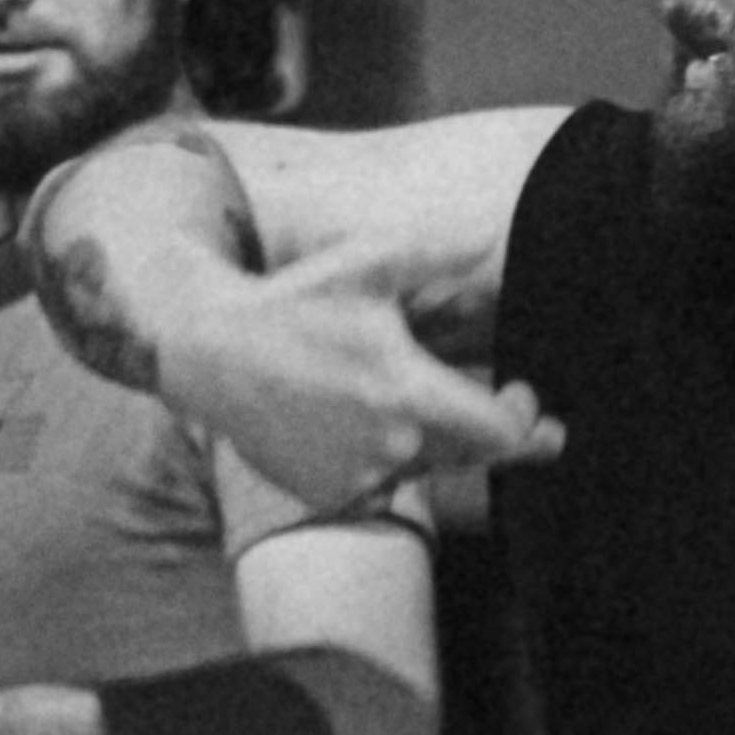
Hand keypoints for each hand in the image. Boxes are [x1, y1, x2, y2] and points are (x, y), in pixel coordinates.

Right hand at [169, 231, 561, 517]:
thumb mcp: (367, 263)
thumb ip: (435, 255)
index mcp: (407, 389)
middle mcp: (389, 444)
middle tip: (523, 420)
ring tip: (405, 402)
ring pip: (422, 468)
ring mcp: (357, 476)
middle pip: (470, 454)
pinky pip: (379, 486)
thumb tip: (486, 239)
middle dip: (492, 431)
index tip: (522, 397)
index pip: (500, 432)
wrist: (210, 351)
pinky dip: (383, 462)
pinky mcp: (327, 494)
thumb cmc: (294, 300)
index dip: (524, 422)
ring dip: (433, 442)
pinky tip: (357, 425)